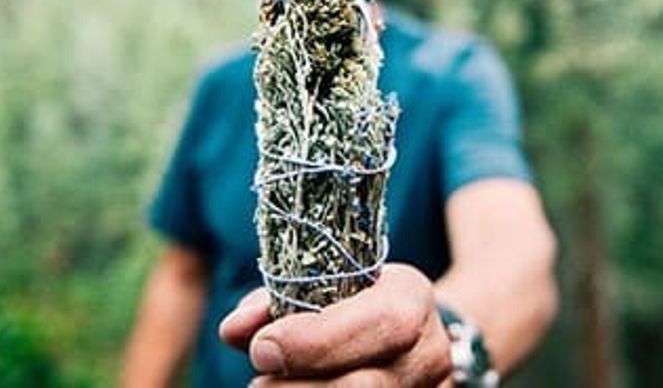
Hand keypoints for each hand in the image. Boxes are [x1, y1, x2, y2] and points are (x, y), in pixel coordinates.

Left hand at [219, 263, 452, 386]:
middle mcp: (428, 352)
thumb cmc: (351, 303)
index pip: (382, 321)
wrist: (407, 335)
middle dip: (302, 387)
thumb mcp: (322, 285)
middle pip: (369, 385)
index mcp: (411, 297)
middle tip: (258, 383)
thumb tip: (234, 329)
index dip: (318, 340)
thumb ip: (275, 301)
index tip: (262, 348)